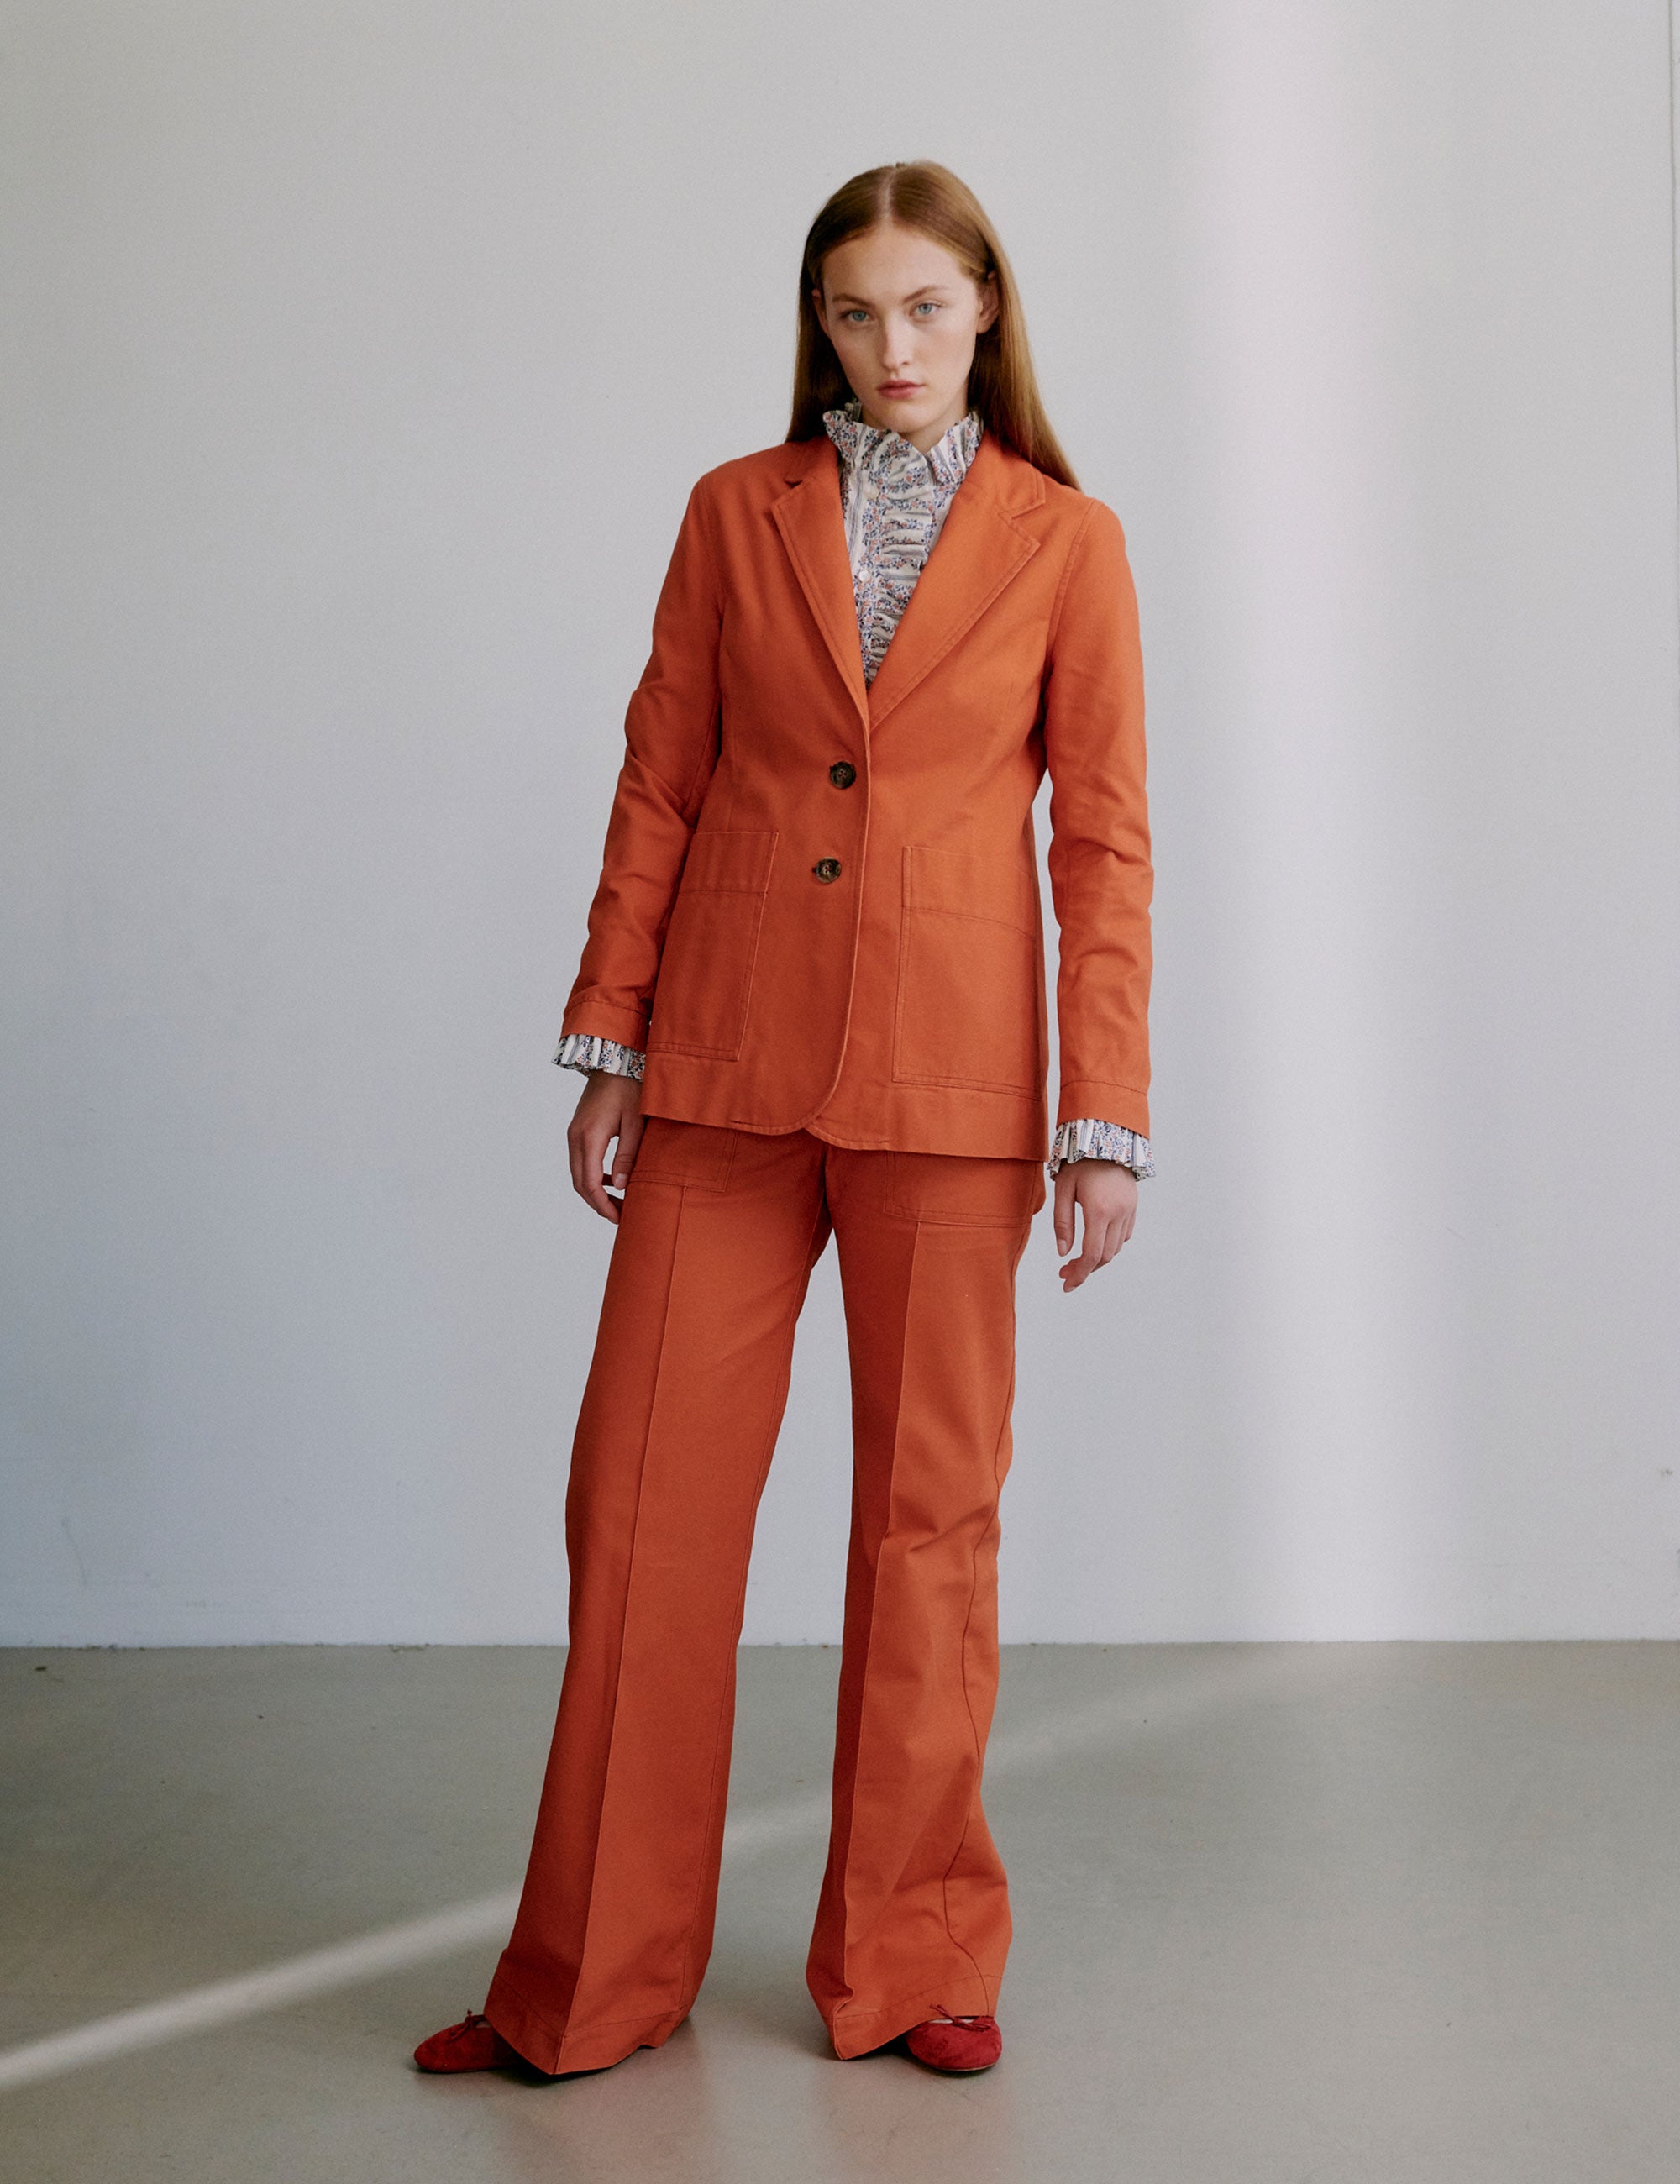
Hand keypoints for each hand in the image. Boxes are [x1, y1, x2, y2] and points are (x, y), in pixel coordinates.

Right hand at [567, 1071, 644, 1223]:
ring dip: (595, 1192)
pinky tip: (612, 1180)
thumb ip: (627, 1156)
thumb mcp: (635, 1124)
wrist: (614, 1060)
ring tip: (618, 1203)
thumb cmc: (630, 1088)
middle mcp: (575, 1137)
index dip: (603, 1205)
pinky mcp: (578, 1130)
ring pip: (578, 1174)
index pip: (590, 1183)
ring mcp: (574, 1133)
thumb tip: (621, 1187)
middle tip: (620, 1217)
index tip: (618, 1218)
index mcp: (589, 1137)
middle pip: (580, 1183)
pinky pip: (581, 1161)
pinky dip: (592, 1176)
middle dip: (598, 1203)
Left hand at [1052, 1158, 1137, 1290]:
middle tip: (1065, 1273)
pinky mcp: (1133, 1206)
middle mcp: (1119, 1213)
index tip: (1066, 1284)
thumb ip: (1062, 1222)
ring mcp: (1129, 1210)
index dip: (1079, 1274)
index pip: (1091, 1255)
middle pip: (1104, 1256)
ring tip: (1077, 1259)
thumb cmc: (1080, 1162)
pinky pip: (1124, 1235)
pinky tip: (1095, 1241)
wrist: (1106, 1137)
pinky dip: (1109, 1244)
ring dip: (1097, 1258)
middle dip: (1085, 1270)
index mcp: (1099, 1210)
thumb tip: (1063, 1253)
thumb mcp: (1063, 1190)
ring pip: (1115, 1248)